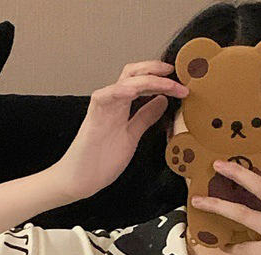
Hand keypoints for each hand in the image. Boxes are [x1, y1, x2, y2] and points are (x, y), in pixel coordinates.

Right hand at [54, 60, 188, 201]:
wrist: (81, 179)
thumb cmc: (102, 160)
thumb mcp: (132, 136)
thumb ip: (145, 118)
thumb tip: (163, 101)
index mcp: (122, 106)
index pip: (141, 82)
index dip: (160, 78)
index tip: (180, 82)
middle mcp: (112, 102)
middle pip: (133, 73)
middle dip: (155, 70)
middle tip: (177, 73)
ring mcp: (103, 107)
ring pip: (125, 81)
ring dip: (149, 80)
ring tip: (169, 84)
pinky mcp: (94, 117)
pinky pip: (106, 96)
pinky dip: (122, 90)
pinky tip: (137, 90)